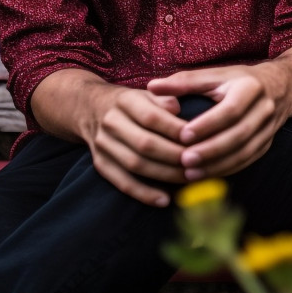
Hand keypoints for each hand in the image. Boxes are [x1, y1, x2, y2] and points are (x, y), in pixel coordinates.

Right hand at [80, 84, 186, 206]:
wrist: (93, 108)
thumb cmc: (136, 102)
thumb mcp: (150, 92)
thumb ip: (166, 97)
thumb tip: (178, 108)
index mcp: (126, 100)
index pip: (152, 117)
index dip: (175, 129)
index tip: (198, 138)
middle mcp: (111, 123)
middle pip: (144, 144)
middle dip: (174, 155)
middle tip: (199, 162)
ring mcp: (103, 145)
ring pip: (135, 165)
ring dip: (164, 175)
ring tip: (189, 180)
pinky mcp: (100, 164)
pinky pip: (122, 182)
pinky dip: (144, 193)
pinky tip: (165, 200)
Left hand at [148, 64, 291, 180]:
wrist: (280, 86)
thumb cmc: (238, 80)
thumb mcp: (215, 75)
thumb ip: (184, 81)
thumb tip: (152, 86)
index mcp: (250, 87)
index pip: (230, 110)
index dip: (207, 124)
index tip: (182, 135)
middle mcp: (264, 108)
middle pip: (239, 134)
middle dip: (211, 149)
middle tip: (184, 160)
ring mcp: (269, 128)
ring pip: (244, 151)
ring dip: (217, 165)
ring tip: (190, 173)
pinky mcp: (267, 143)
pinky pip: (247, 160)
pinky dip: (226, 170)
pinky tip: (205, 175)